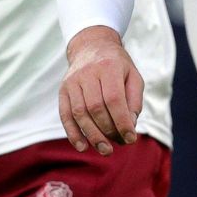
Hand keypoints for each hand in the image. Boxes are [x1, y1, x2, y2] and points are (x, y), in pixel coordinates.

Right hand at [58, 25, 143, 155]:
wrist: (92, 46)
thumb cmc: (117, 66)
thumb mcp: (133, 76)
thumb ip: (134, 100)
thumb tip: (130, 125)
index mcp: (109, 67)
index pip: (114, 99)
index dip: (122, 121)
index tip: (130, 138)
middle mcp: (88, 73)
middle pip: (96, 108)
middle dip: (108, 130)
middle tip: (118, 144)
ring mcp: (72, 81)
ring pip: (80, 113)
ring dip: (92, 135)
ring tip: (105, 150)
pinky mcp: (63, 90)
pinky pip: (65, 115)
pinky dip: (73, 133)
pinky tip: (83, 147)